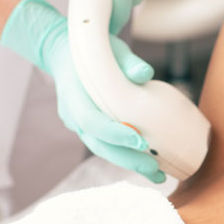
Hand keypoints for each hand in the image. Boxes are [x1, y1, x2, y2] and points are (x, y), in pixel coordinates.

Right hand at [0, 0, 165, 182]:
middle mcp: (73, 115)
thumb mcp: (110, 49)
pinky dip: (126, 155)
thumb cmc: (93, 50)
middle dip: (127, 159)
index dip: (115, 134)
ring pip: (102, 149)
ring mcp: (79, 125)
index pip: (91, 121)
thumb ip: (127, 61)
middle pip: (98, 144)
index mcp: (74, 95)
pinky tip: (149, 164)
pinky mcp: (89, 129)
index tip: (141, 141)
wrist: (66, 54)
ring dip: (129, 163)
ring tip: (157, 174)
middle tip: (154, 168)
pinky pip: (106, 146)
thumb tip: (145, 73)